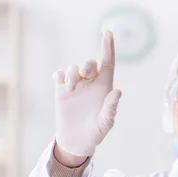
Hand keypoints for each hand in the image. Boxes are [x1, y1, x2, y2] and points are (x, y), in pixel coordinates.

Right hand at [53, 30, 121, 156]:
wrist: (76, 142)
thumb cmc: (95, 133)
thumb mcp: (105, 124)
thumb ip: (111, 109)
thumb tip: (117, 92)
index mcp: (104, 87)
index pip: (108, 63)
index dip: (108, 48)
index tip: (108, 33)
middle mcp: (91, 84)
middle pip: (89, 64)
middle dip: (87, 64)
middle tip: (84, 73)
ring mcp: (76, 86)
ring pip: (74, 69)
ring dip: (72, 74)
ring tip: (71, 89)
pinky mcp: (62, 91)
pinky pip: (60, 75)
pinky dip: (60, 75)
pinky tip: (60, 81)